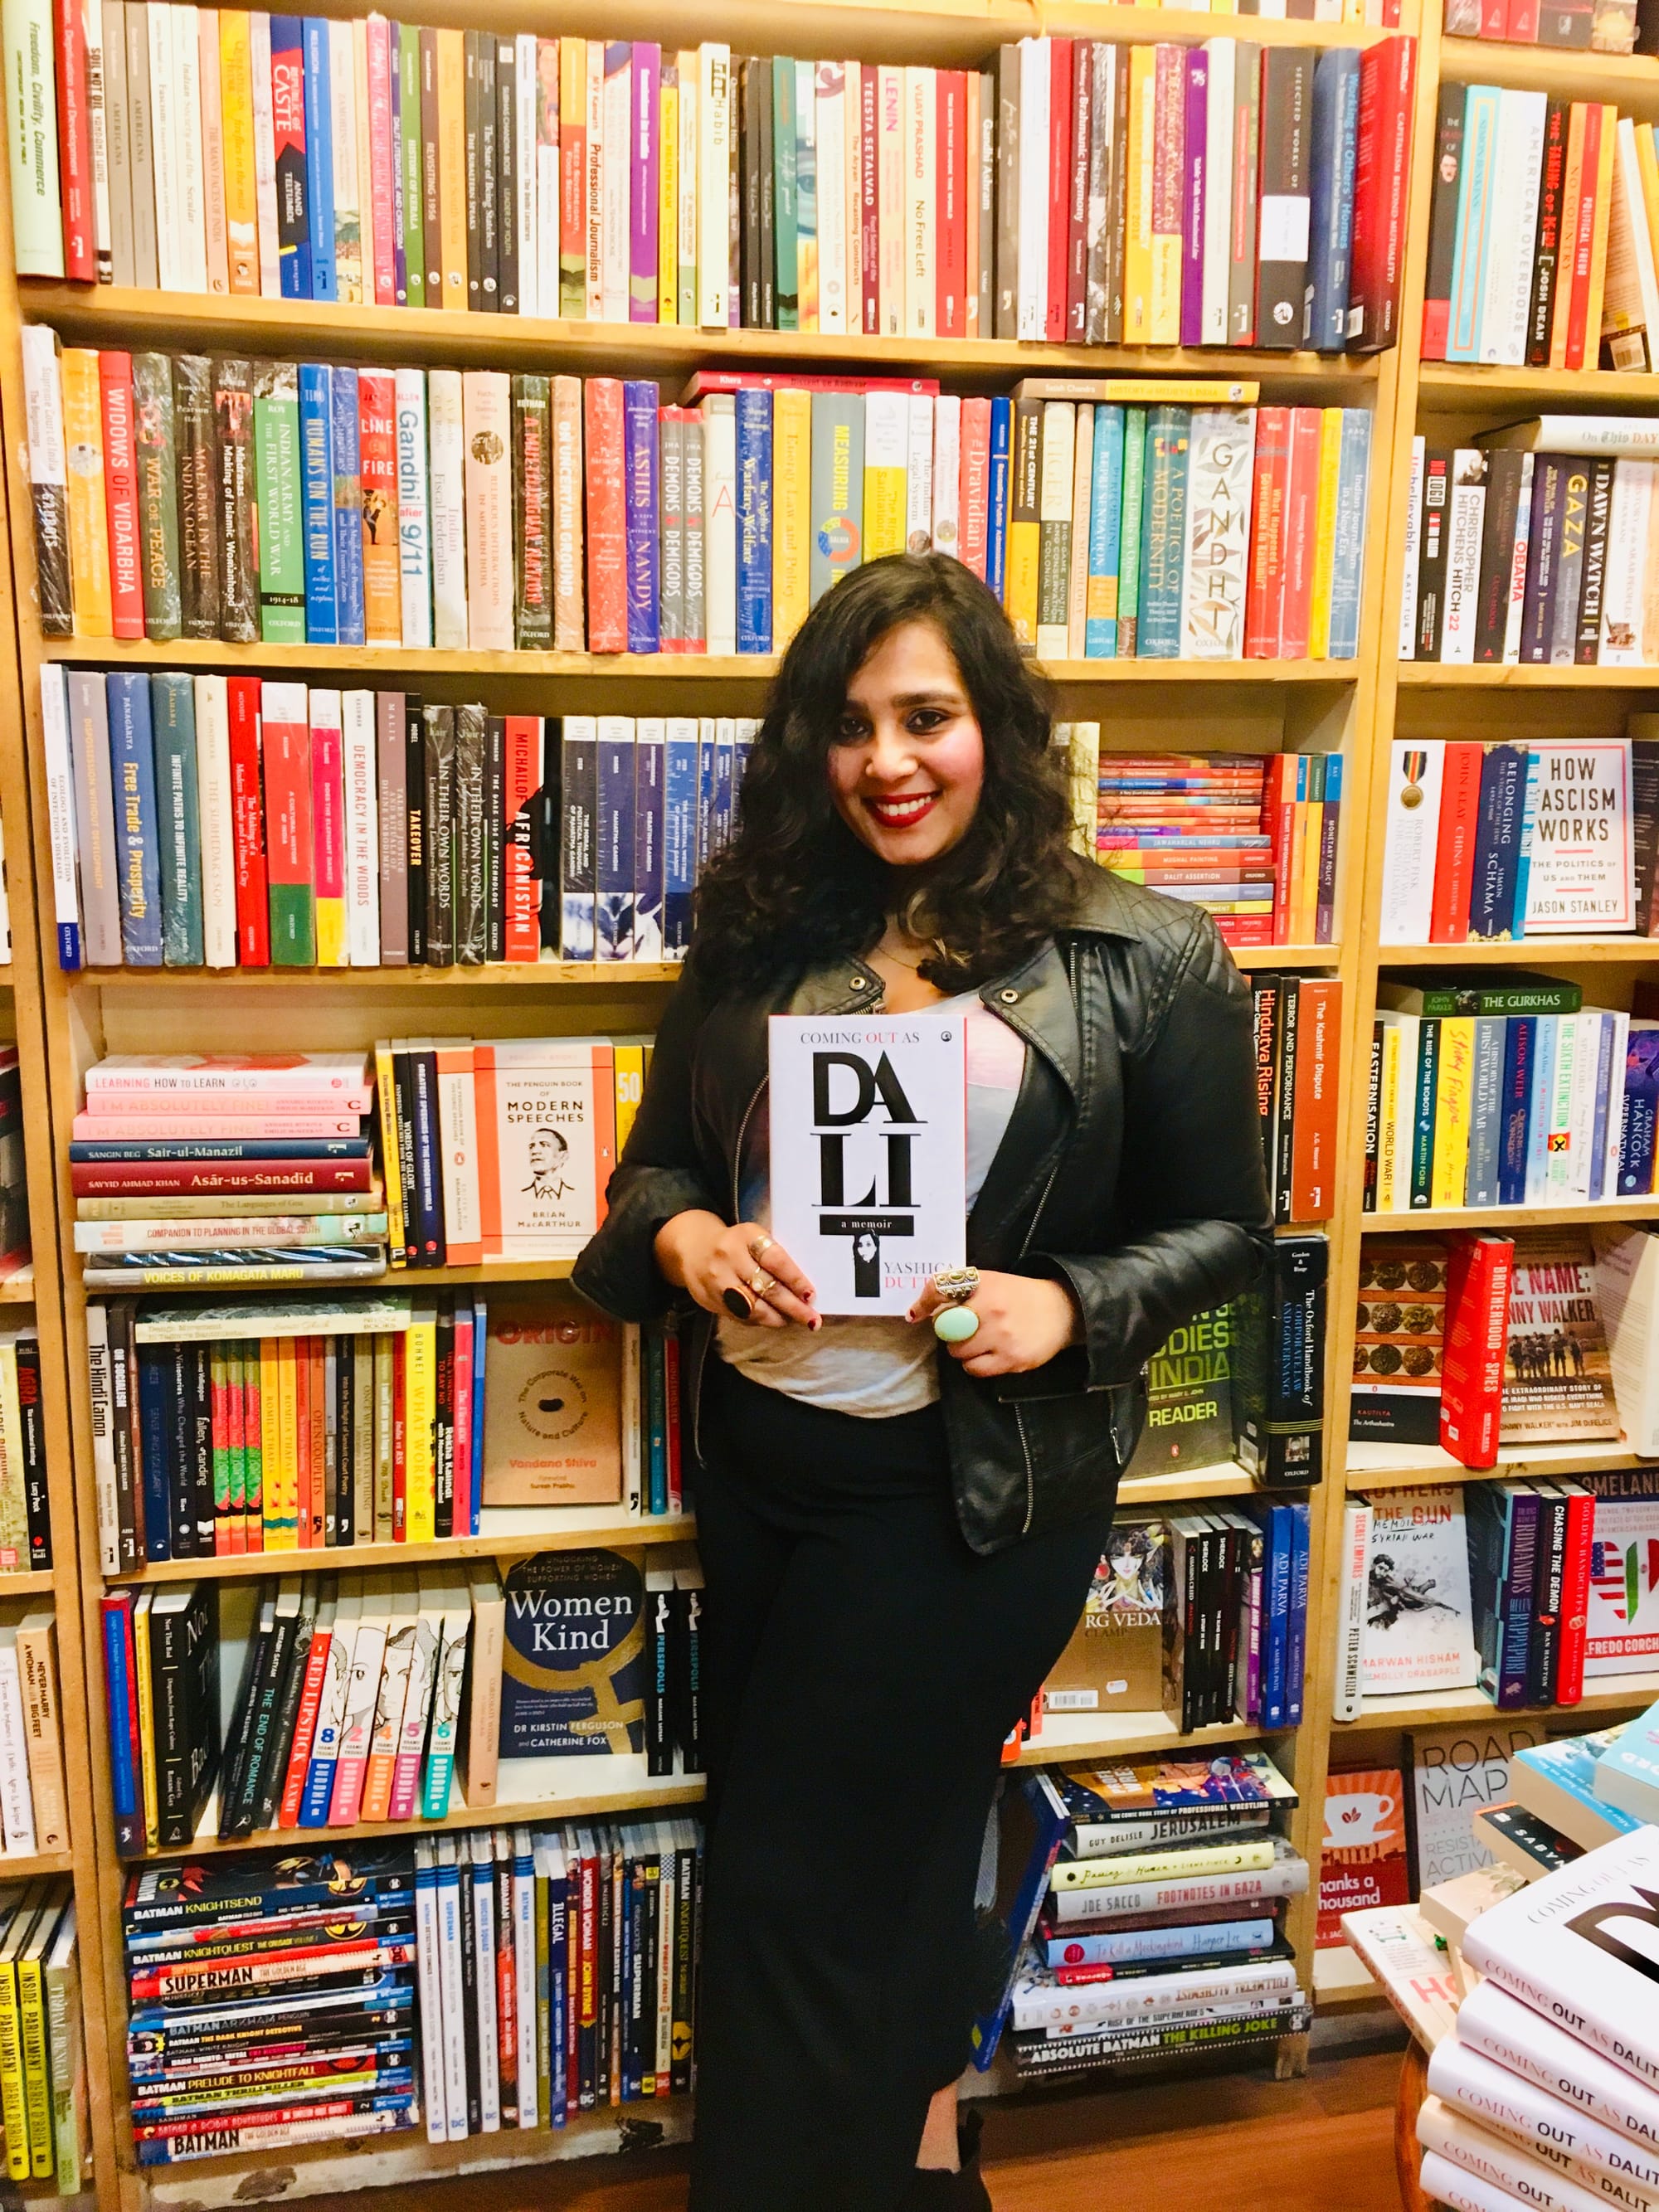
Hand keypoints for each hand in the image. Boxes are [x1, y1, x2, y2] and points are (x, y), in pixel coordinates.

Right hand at [653, 1211, 818, 1329]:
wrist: (692, 1248)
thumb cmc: (735, 1243)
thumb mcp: (753, 1238)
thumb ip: (773, 1256)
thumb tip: (803, 1288)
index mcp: (746, 1236)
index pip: (775, 1260)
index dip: (795, 1279)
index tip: (811, 1295)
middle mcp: (730, 1258)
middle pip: (766, 1288)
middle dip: (792, 1307)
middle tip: (812, 1319)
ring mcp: (718, 1281)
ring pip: (753, 1308)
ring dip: (777, 1318)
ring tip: (794, 1321)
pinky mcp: (711, 1301)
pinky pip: (740, 1316)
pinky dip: (760, 1320)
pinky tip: (773, 1320)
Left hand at [907, 1270, 1080, 1377]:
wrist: (1062, 1310)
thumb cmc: (1019, 1295)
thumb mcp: (992, 1281)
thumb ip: (961, 1290)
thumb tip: (921, 1310)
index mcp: (985, 1284)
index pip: (941, 1290)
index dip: (925, 1303)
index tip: (916, 1313)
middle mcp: (992, 1309)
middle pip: (946, 1328)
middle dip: (949, 1330)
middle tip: (962, 1328)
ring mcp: (1002, 1336)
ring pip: (958, 1351)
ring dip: (962, 1348)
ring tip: (978, 1341)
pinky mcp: (1012, 1360)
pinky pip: (974, 1369)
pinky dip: (974, 1364)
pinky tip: (987, 1353)